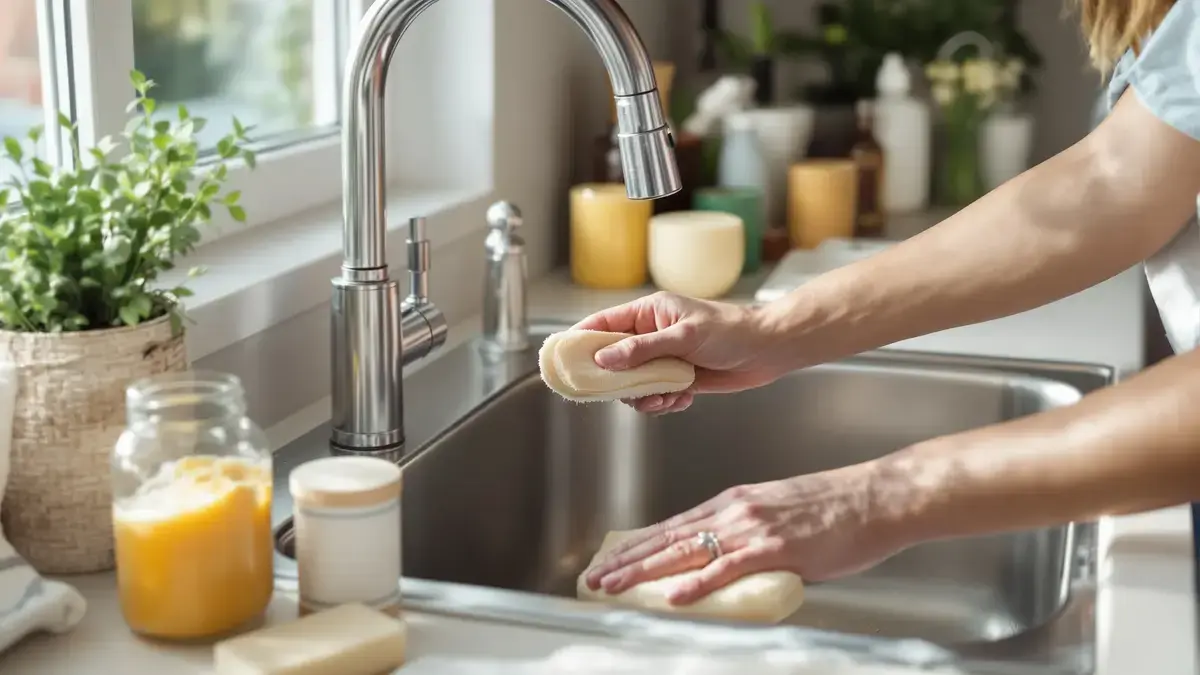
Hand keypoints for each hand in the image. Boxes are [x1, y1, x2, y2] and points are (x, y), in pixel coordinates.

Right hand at [571, 292, 788, 413]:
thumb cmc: (731, 331)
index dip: (581, 340)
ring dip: (643, 396)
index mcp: (649, 313)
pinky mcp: (678, 379)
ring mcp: (664, 359)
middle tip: (622, 393)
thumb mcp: (684, 337)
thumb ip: (643, 349)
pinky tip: (682, 399)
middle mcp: (652, 335)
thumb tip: (605, 359)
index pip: (603, 324)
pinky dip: (663, 403)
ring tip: (663, 397)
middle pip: (613, 360)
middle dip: (616, 380)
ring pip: (633, 384)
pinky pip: (655, 396)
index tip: (564, 358)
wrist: (768, 351)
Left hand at [580, 465, 903, 606]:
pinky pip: (727, 568)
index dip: (638, 543)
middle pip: (668, 537)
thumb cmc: (838, 508)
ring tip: (614, 585)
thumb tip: (732, 559)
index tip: (611, 557)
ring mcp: (753, 528)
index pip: (673, 525)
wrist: (876, 497)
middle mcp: (735, 511)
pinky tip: (674, 596)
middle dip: (627, 559)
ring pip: (686, 550)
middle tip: (595, 576)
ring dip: (644, 571)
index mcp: (734, 502)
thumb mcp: (780, 513)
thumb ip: (751, 534)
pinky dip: (698, 583)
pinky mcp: (775, 548)